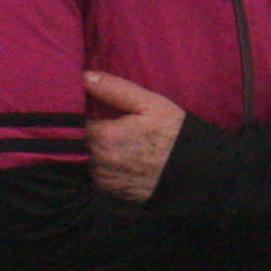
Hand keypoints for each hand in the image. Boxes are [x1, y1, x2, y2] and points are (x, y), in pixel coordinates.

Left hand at [84, 70, 186, 203]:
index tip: (95, 111)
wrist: (194, 172)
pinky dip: (101, 167)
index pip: (75, 122)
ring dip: (92, 151)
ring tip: (116, 143)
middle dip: (87, 133)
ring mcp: (102, 180)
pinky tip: (119, 160)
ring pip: (84, 159)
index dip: (83, 114)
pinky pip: (94, 176)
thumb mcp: (150, 104)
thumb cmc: (173, 134)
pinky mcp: (108, 193)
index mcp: (104, 136)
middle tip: (108, 126)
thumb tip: (84, 76)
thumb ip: (114, 89)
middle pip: (78, 142)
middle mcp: (98, 161)